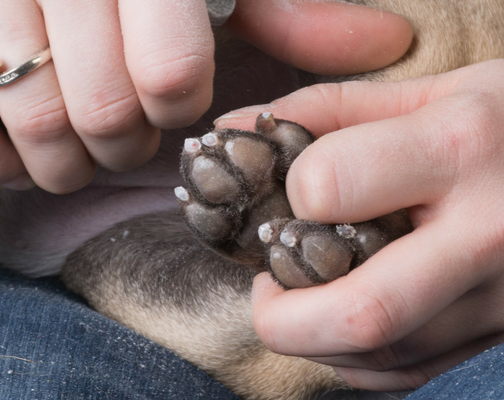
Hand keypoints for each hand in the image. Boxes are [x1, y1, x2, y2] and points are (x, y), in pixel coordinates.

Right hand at [0, 0, 411, 192]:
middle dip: (120, 146)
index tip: (169, 103)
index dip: (174, 109)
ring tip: (77, 143)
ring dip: (65, 164)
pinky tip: (18, 151)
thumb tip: (378, 43)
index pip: (166, 75)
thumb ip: (287, 7)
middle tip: (123, 132)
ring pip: (34, 127)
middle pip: (97, 113)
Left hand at [217, 59, 503, 390]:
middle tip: (267, 285)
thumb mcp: (430, 91)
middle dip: (280, 315)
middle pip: (357, 311)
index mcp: (458, 148)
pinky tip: (347, 315)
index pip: (328, 186)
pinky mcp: (499, 335)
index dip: (291, 193)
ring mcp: (499, 299)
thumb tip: (235, 129)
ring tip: (306, 293)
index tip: (292, 195)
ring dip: (312, 336)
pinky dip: (354, 356)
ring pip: (377, 354)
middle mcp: (484, 235)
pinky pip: (405, 373)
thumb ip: (327, 109)